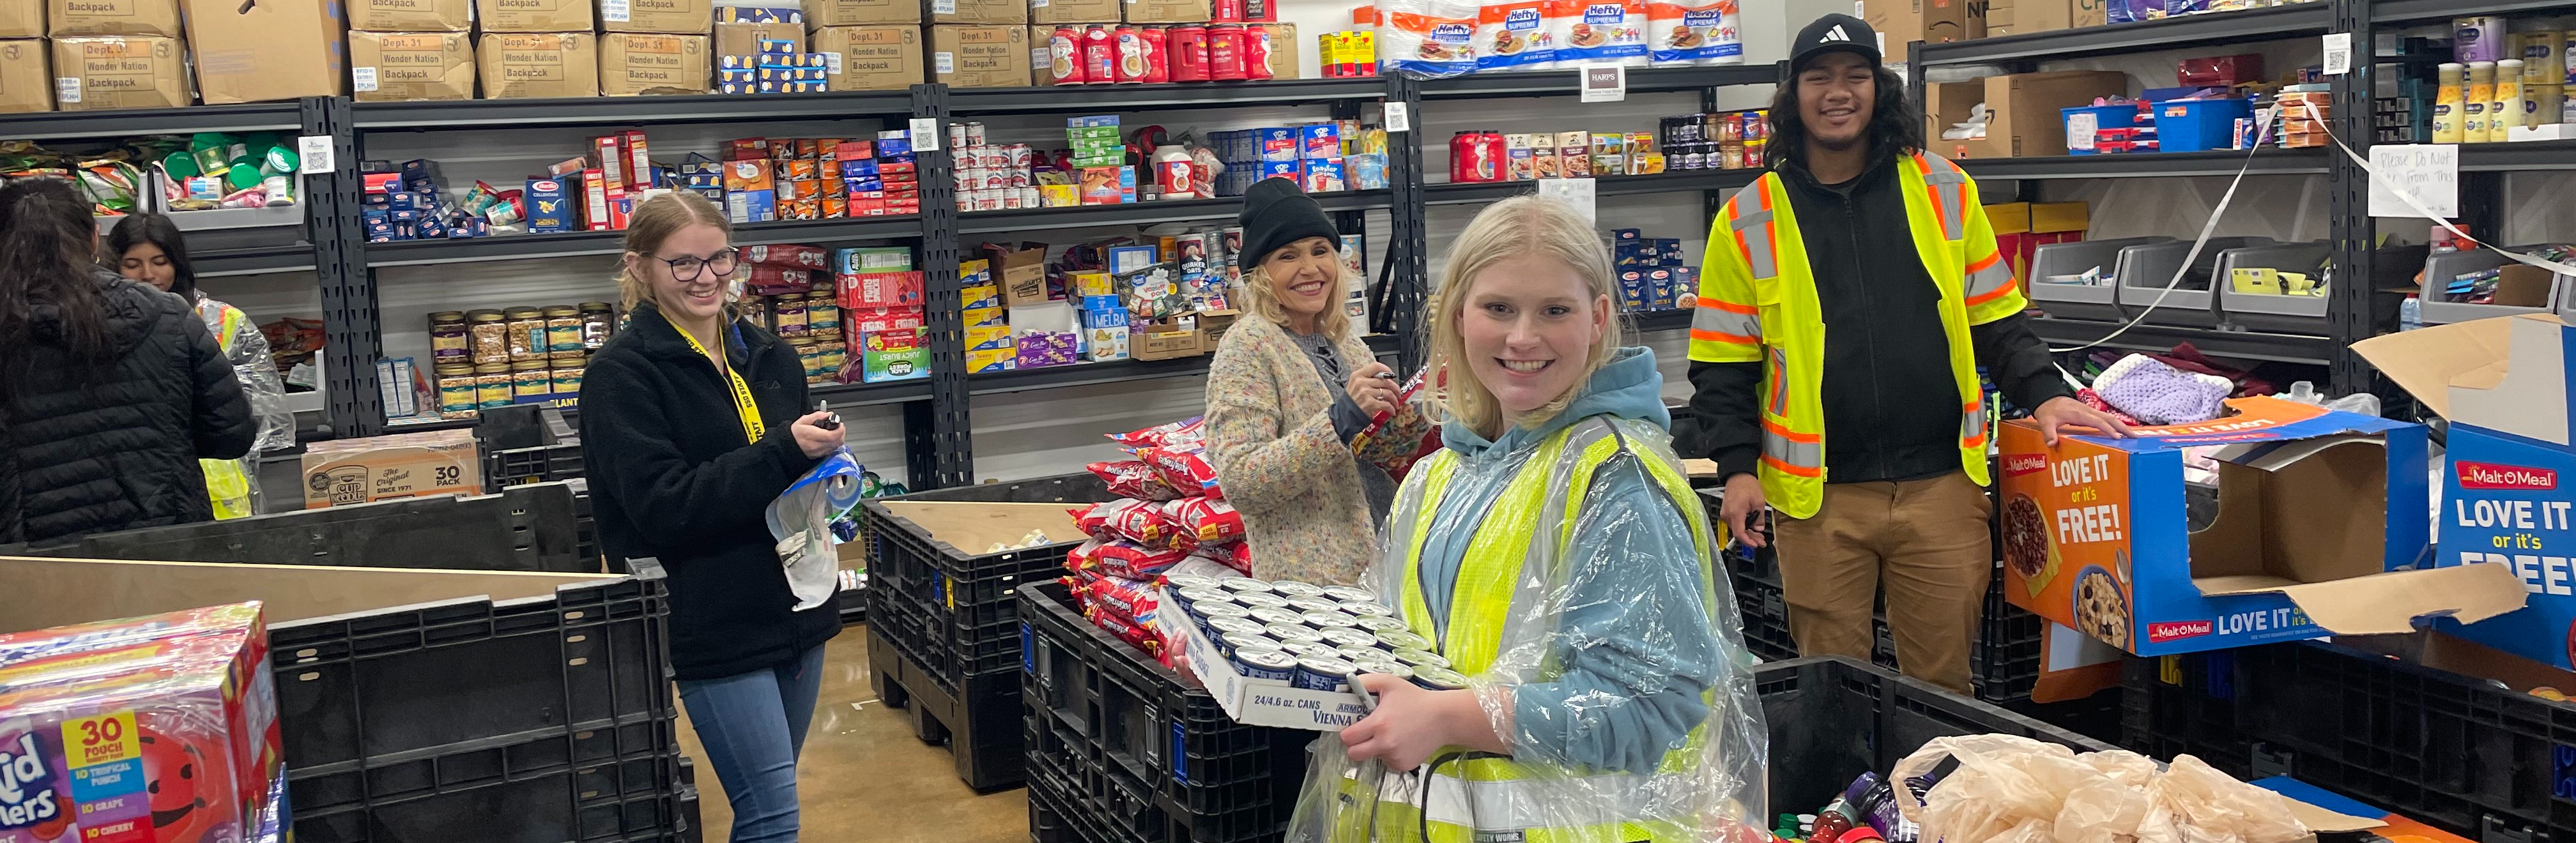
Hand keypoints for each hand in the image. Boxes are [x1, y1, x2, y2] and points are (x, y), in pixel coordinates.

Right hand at [790, 411, 842, 457]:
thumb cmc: (794, 434)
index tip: (840, 424)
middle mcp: (816, 446)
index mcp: (811, 435)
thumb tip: (828, 414)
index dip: (839, 429)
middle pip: (836, 441)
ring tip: (835, 431)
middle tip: (839, 426)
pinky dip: (835, 444)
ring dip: (839, 438)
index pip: (831, 435)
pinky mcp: (820, 456)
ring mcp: (818, 452)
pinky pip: (832, 450)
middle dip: (841, 433)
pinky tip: (831, 438)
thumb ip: (817, 416)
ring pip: (836, 446)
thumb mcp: (803, 420)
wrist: (787, 446)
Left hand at [1340, 674, 1498, 769]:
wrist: (1444, 718)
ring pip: (1372, 757)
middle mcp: (1385, 744)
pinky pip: (1387, 762)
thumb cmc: (1416, 699)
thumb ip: (1366, 681)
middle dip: (1355, 745)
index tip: (1352, 727)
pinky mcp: (1404, 765)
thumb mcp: (1390, 682)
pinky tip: (1401, 741)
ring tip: (1391, 733)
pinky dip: (1390, 754)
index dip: (1347, 732)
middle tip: (1364, 734)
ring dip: (1375, 748)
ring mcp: (1395, 757)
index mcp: (1378, 724)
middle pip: (1354, 754)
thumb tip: (1348, 684)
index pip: (1347, 738)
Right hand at [1345, 361, 1397, 418]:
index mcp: (1358, 375)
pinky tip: (1392, 411)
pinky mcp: (1369, 403)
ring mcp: (1366, 392)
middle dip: (1395, 388)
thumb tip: (1386, 378)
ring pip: (1388, 393)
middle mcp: (1361, 382)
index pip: (1376, 366)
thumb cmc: (1351, 400)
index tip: (1392, 375)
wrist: (1344, 414)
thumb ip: (1368, 379)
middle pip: (1385, 381)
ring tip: (1396, 404)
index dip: (1387, 369)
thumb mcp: (1355, 384)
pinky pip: (1386, 404)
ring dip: (1395, 400)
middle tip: (1398, 393)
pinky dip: (1391, 408)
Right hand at [1720, 473, 1766, 548]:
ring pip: (1737, 528)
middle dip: (1750, 538)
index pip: (1739, 534)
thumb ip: (1759, 518)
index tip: (1756, 545)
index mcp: (1735, 513)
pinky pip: (1735, 522)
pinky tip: (1751, 527)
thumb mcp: (1759, 502)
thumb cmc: (1748, 486)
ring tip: (1758, 535)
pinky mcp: (1726, 511)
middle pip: (1738, 532)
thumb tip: (1759, 529)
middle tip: (1761, 541)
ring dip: (1747, 532)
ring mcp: (1725, 513)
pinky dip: (1743, 526)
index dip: (1748, 541)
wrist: (1738, 475)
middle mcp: (1727, 515)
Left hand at [2032, 396, 2131, 446]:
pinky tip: (2118, 431)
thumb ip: (2048, 432)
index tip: (2118, 438)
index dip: (2108, 429)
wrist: (2047, 398)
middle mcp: (2088, 411)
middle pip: (2109, 418)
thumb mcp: (2045, 421)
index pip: (2098, 421)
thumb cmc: (2048, 410)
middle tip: (2134, 437)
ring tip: (2131, 435)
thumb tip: (2052, 443)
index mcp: (2079, 414)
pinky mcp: (2089, 413)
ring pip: (2109, 417)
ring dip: (2121, 425)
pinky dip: (2114, 424)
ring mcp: (2090, 411)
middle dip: (2122, 427)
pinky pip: (2105, 418)